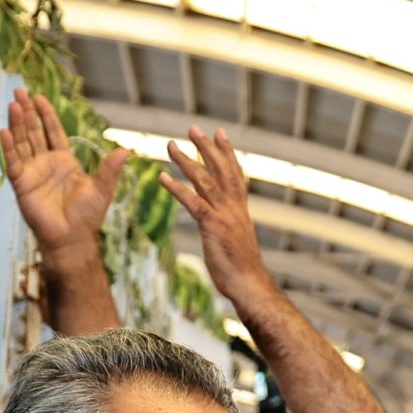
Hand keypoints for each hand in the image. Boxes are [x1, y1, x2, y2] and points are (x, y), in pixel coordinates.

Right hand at [0, 88, 127, 258]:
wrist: (72, 239)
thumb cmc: (87, 216)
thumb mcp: (102, 188)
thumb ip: (111, 169)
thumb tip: (126, 150)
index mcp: (64, 161)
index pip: (53, 131)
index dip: (46, 114)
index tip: (39, 96)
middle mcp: (45, 164)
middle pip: (34, 132)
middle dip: (27, 112)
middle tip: (20, 90)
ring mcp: (32, 173)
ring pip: (22, 142)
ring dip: (17, 123)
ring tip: (13, 104)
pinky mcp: (21, 185)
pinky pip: (13, 162)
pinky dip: (8, 147)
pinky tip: (4, 130)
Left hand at [160, 125, 275, 307]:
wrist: (250, 285)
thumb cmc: (242, 270)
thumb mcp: (237, 242)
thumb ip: (229, 227)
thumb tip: (224, 227)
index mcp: (240, 210)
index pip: (235, 174)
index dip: (227, 153)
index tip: (220, 133)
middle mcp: (234, 207)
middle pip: (220, 170)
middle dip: (207, 147)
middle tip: (193, 128)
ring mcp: (224, 215)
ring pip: (205, 181)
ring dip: (186, 161)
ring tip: (170, 145)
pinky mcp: (213, 226)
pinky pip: (193, 203)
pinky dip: (177, 188)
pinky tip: (162, 177)